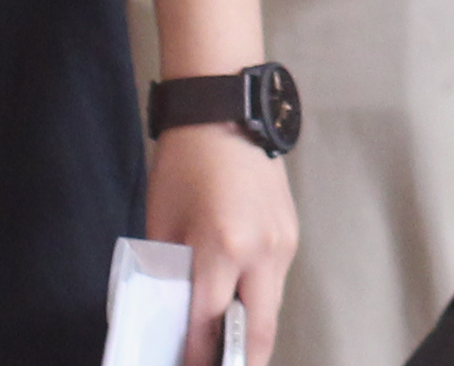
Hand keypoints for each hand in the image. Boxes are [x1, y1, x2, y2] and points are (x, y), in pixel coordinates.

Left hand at [146, 120, 294, 364]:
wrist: (225, 112)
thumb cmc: (184, 165)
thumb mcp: (162, 225)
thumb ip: (170, 276)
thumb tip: (173, 318)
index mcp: (223, 248)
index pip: (210, 325)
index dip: (195, 359)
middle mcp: (262, 252)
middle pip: (259, 332)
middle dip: (239, 362)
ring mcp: (284, 243)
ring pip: (271, 310)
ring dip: (249, 334)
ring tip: (223, 349)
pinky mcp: (291, 234)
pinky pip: (274, 283)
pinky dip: (256, 302)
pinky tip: (235, 308)